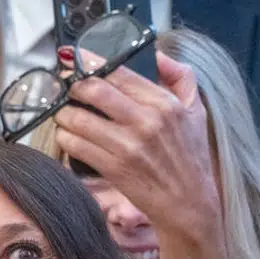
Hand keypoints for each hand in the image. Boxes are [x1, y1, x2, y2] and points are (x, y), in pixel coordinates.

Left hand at [53, 52, 220, 240]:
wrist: (190, 204)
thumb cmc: (191, 157)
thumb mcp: (196, 111)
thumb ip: (180, 77)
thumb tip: (158, 54)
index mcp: (164, 103)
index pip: (118, 73)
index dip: (90, 63)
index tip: (75, 59)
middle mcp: (145, 121)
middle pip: (93, 91)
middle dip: (71, 86)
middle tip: (65, 88)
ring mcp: (127, 146)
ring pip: (78, 119)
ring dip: (63, 114)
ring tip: (63, 113)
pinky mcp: (113, 168)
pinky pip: (76, 146)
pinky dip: (65, 137)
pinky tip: (68, 135)